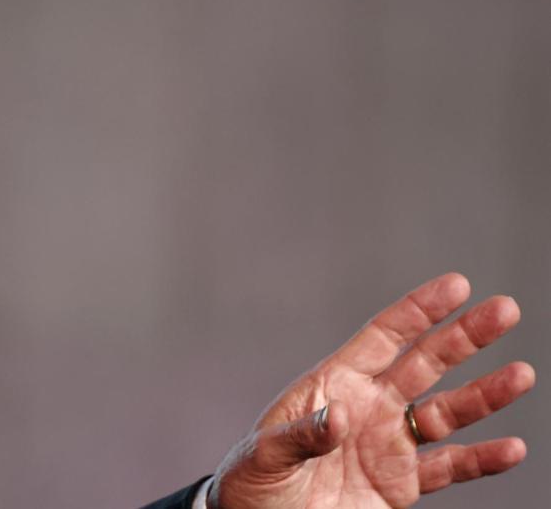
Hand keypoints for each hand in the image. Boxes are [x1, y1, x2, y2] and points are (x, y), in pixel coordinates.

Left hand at [208, 273, 533, 508]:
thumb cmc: (250, 484)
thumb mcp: (264, 455)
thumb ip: (303, 434)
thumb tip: (341, 415)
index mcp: (332, 386)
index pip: (382, 338)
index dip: (418, 311)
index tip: (457, 285)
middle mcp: (368, 408)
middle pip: (424, 364)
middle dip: (463, 337)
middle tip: (505, 310)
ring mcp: (387, 445)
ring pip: (447, 412)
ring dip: (484, 395)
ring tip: (521, 375)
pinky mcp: (400, 485)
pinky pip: (449, 468)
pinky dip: (481, 460)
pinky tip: (511, 448)